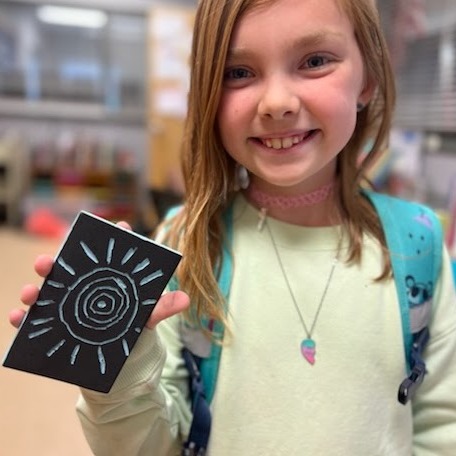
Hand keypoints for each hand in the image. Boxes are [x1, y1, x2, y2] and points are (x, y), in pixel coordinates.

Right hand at [9, 222, 189, 329]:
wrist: (122, 360)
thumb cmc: (133, 328)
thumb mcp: (146, 317)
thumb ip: (161, 308)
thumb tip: (186, 299)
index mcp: (108, 278)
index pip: (111, 252)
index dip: (117, 236)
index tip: (122, 226)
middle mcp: (85, 285)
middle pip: (69, 268)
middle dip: (55, 262)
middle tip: (48, 263)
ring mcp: (68, 304)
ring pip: (47, 291)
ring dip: (35, 289)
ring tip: (32, 292)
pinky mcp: (56, 325)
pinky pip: (35, 320)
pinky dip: (23, 318)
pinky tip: (18, 317)